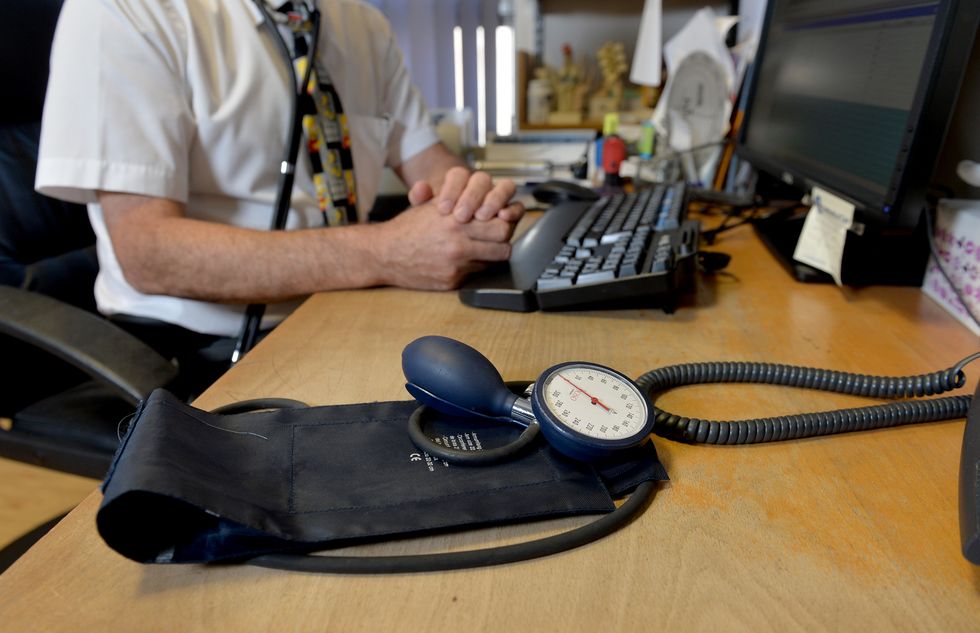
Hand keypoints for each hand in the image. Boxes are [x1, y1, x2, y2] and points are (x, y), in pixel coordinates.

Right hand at [370, 200, 514, 289]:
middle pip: (504, 244)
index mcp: (456, 221)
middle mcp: (458, 243)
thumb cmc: (409, 228)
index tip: (500, 220)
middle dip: (503, 239)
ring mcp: (456, 265)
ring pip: (494, 261)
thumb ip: (461, 200)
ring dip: (491, 254)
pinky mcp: (452, 281)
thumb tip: (489, 200)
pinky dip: (474, 266)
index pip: (501, 224)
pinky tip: (463, 260)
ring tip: (481, 248)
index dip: (504, 222)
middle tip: (496, 237)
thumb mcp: (433, 205)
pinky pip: (476, 273)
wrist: (385, 254)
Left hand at [408, 166, 522, 222]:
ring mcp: (499, 197)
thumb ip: (420, 198)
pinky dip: (513, 210)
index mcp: (460, 180)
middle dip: (472, 197)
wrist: (454, 235)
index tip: (443, 209)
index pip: (458, 174)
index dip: (452, 189)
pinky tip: (504, 218)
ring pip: (505, 187)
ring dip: (494, 200)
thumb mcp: (425, 209)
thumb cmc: (440, 220)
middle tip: (461, 216)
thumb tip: (420, 189)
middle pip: (482, 179)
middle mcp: (482, 186)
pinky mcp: (511, 212)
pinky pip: (518, 206)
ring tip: (481, 216)